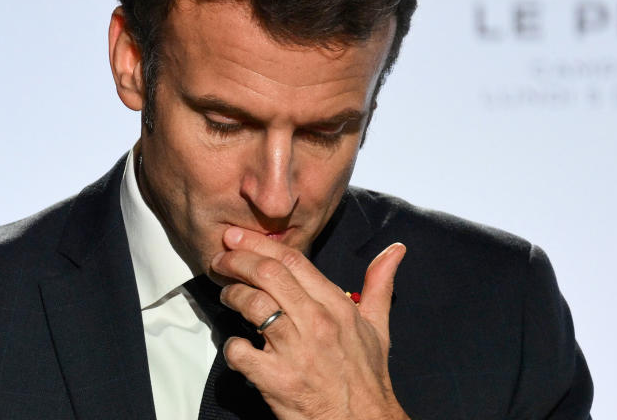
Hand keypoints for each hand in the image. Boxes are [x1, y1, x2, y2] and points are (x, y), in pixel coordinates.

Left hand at [212, 226, 409, 419]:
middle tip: (221, 257)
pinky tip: (236, 345)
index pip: (293, 261)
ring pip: (253, 305)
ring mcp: (295, 350)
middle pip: (268, 275)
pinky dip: (232, 345)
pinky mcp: (276, 379)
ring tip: (226, 294)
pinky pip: (240, 352)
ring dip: (232, 295)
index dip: (260, 244)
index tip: (239, 237)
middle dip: (237, 260)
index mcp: (336, 306)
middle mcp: (316, 322)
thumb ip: (379, 283)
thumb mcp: (377, 326)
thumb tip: (395, 251)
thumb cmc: (366, 377)